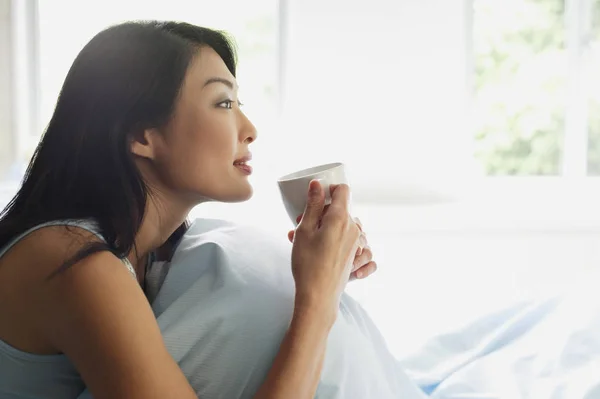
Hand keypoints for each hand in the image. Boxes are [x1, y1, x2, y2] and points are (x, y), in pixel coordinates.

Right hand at [290, 181, 360, 316]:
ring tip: (307, 240)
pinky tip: (321, 250)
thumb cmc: (308, 263)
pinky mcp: (355, 256)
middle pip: (341, 209)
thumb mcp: (304, 230)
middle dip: (321, 213)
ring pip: (343, 225)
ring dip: (326, 228)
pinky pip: (347, 241)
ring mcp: (357, 243)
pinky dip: (335, 241)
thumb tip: (317, 184)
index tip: (315, 200)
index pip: (343, 190)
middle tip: (301, 225)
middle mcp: (354, 228)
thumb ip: (312, 205)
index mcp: (341, 218)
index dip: (328, 190)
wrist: (318, 296)